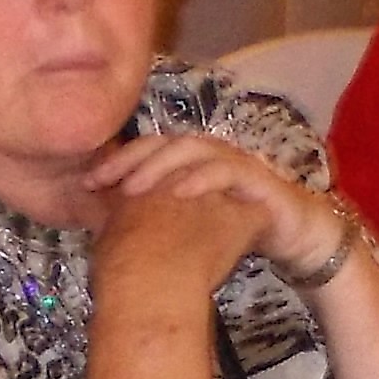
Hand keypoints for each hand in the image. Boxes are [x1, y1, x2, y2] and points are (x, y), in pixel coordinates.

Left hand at [88, 133, 304, 291]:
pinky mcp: (256, 177)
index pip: (147, 150)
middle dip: (129, 159)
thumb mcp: (189, 226)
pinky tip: (181, 193)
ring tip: (133, 187)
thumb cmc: (237, 230)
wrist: (293, 237)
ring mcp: (233, 160)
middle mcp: (209, 154)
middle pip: (163, 141)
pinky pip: (226, 170)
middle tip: (99, 181)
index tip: (85, 185)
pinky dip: (202, 179)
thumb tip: (106, 227)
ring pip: (192, 149)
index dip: (116, 163)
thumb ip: (155, 218)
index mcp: (190, 162)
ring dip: (160, 165)